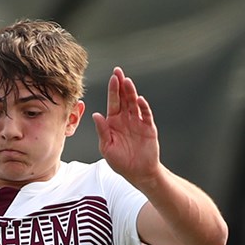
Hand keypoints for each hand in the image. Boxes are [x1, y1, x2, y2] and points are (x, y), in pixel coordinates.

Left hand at [93, 68, 159, 185]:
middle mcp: (126, 119)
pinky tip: (139, 100)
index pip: (113, 102)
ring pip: (134, 103)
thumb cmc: (121, 162)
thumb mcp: (106, 148)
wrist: (138, 173)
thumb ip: (102, 131)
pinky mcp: (148, 128)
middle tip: (119, 71)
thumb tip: (96, 115)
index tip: (113, 77)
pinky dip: (143, 107)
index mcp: (114, 122)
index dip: (113, 90)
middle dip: (121, 85)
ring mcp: (138, 122)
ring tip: (127, 82)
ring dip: (131, 92)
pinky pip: (146, 115)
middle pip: (124, 98)